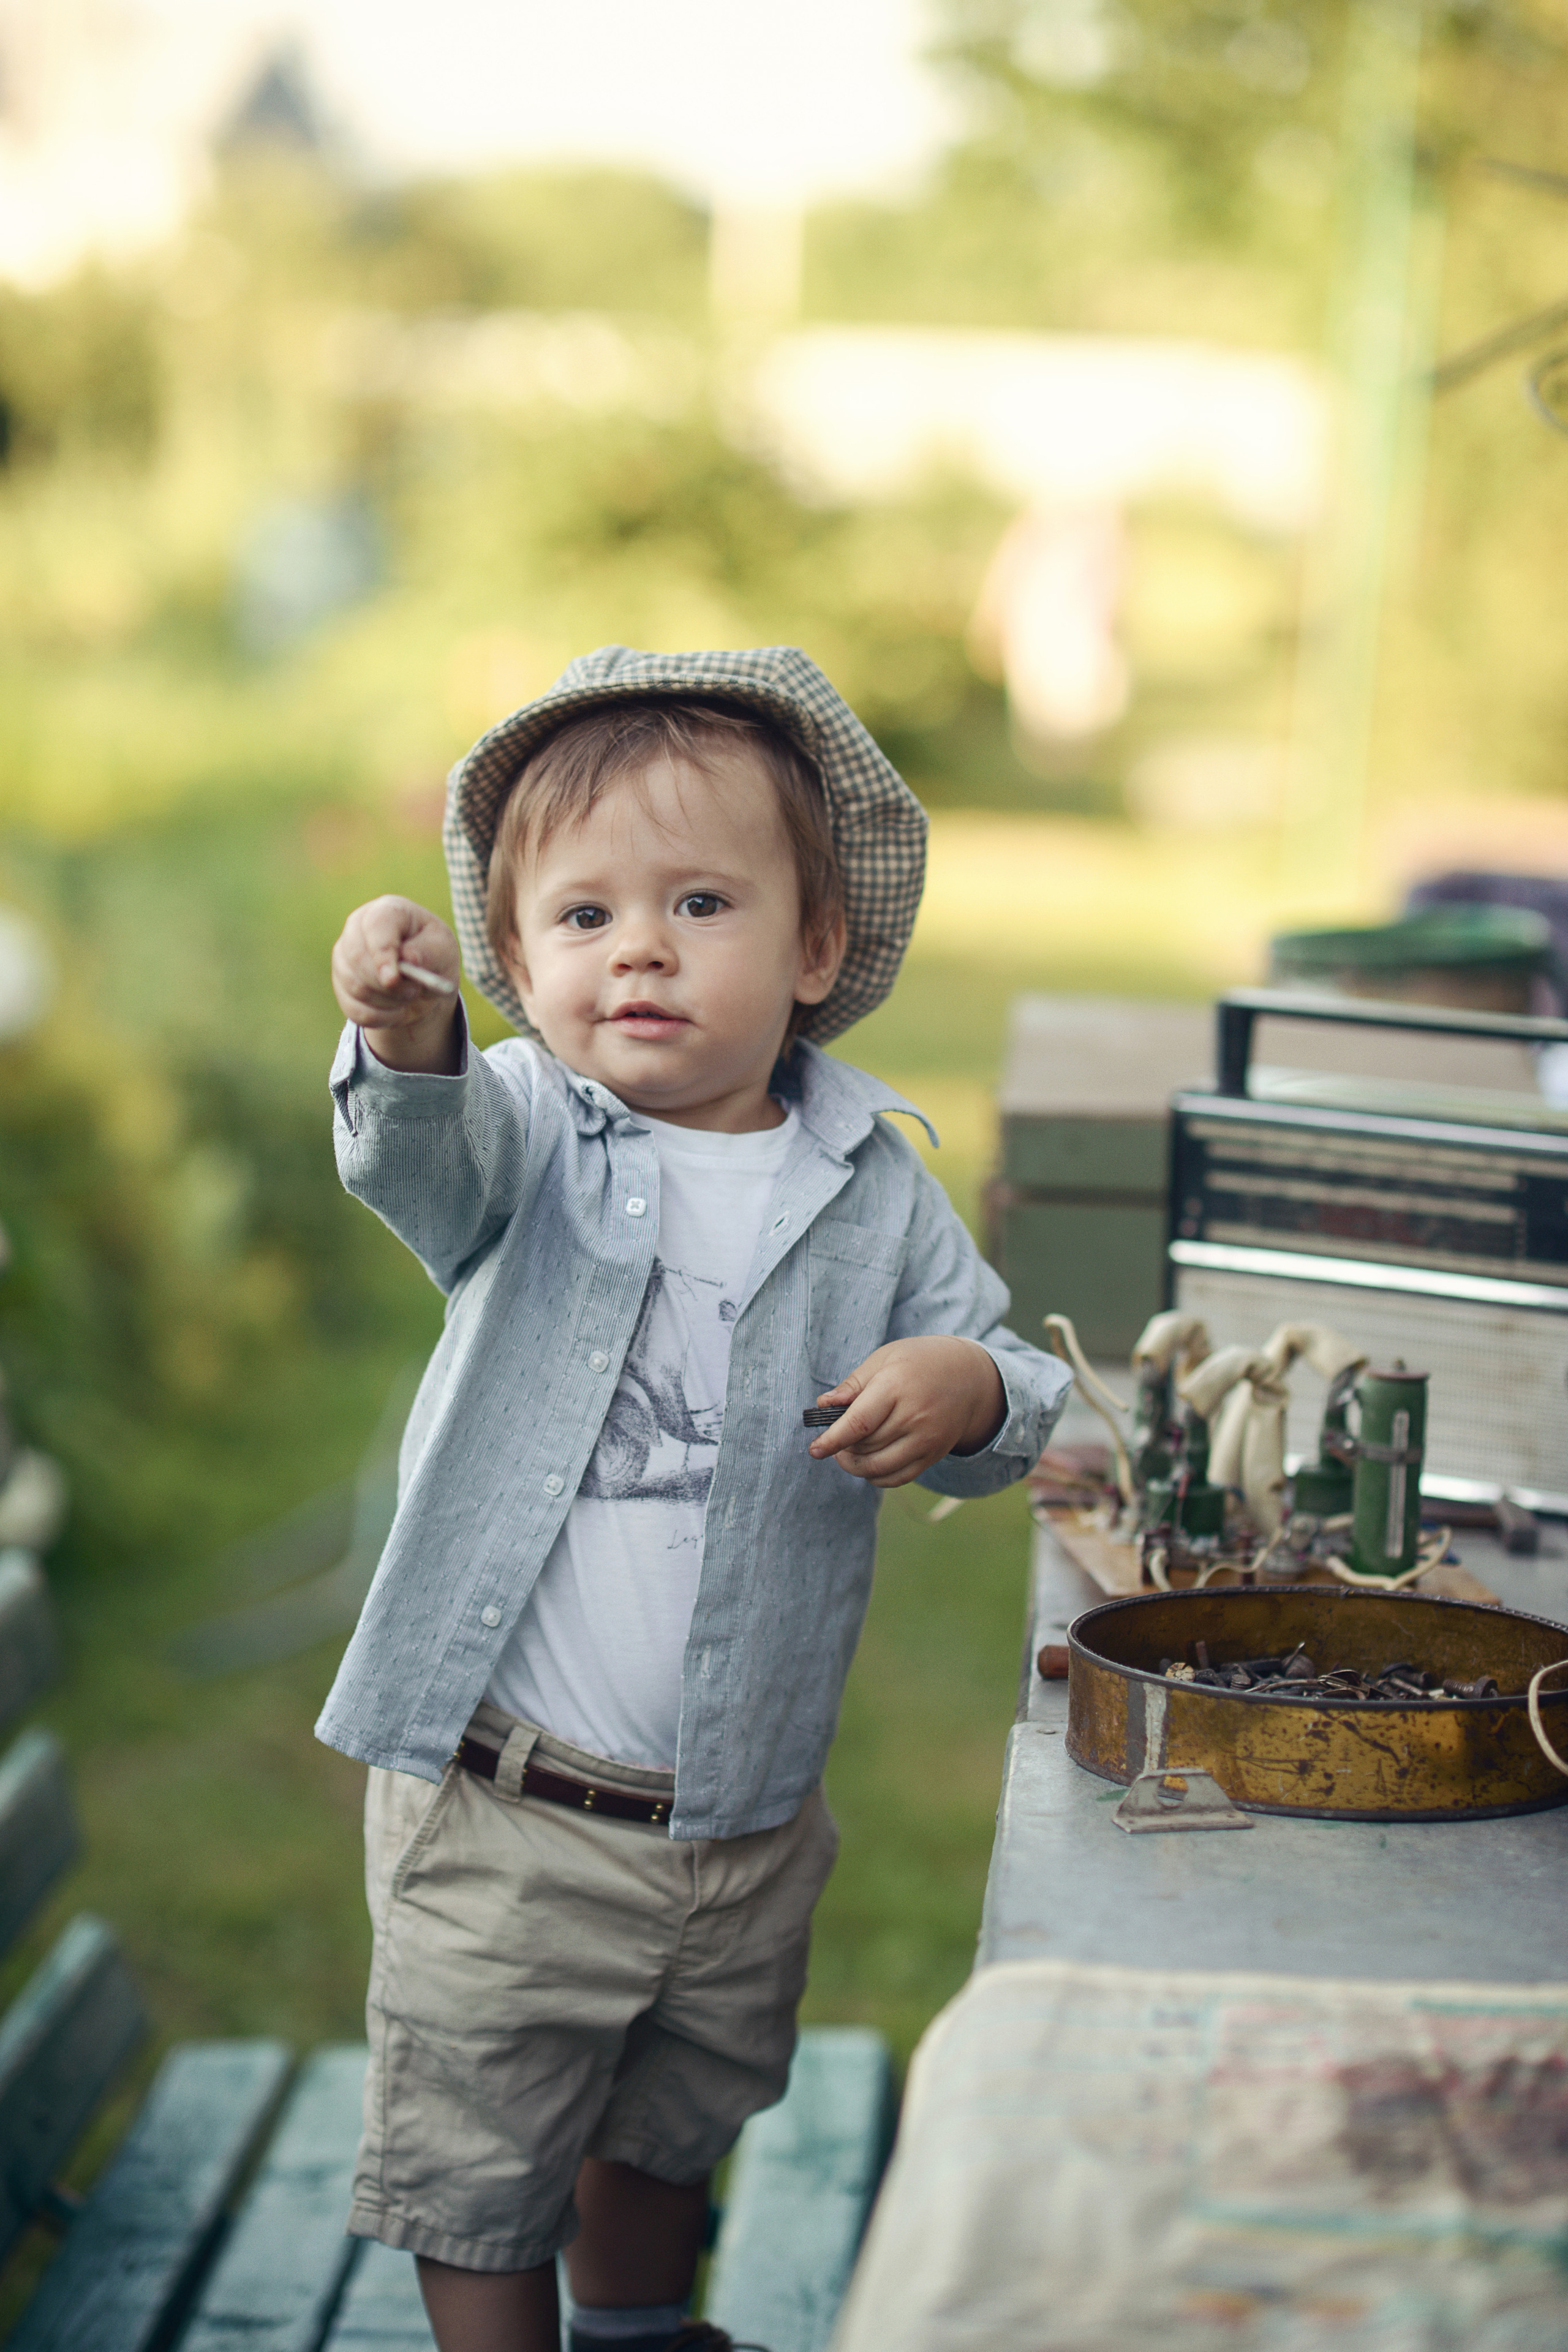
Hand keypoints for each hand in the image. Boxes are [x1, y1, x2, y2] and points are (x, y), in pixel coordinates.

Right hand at [331, 896, 461, 1072]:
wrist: (423, 982)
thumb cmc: (433, 956)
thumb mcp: (443, 950)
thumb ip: (428, 952)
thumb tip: (408, 958)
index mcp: (387, 911)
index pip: (376, 926)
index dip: (382, 953)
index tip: (392, 980)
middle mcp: (358, 928)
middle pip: (358, 957)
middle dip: (388, 984)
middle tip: (414, 991)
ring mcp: (344, 955)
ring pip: (355, 986)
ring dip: (388, 1002)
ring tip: (409, 996)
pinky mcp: (341, 983)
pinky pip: (353, 1009)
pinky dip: (380, 1017)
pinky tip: (396, 1010)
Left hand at [807, 1337, 1005, 1488]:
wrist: (970, 1377)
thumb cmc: (920, 1362)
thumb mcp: (885, 1358)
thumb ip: (854, 1384)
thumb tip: (824, 1405)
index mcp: (896, 1387)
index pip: (858, 1423)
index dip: (832, 1439)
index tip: (815, 1449)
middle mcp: (914, 1417)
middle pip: (866, 1447)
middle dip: (842, 1448)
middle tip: (834, 1440)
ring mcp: (926, 1439)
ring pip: (879, 1467)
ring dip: (856, 1465)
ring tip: (848, 1452)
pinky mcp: (934, 1455)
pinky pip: (898, 1478)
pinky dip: (877, 1477)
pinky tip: (869, 1464)